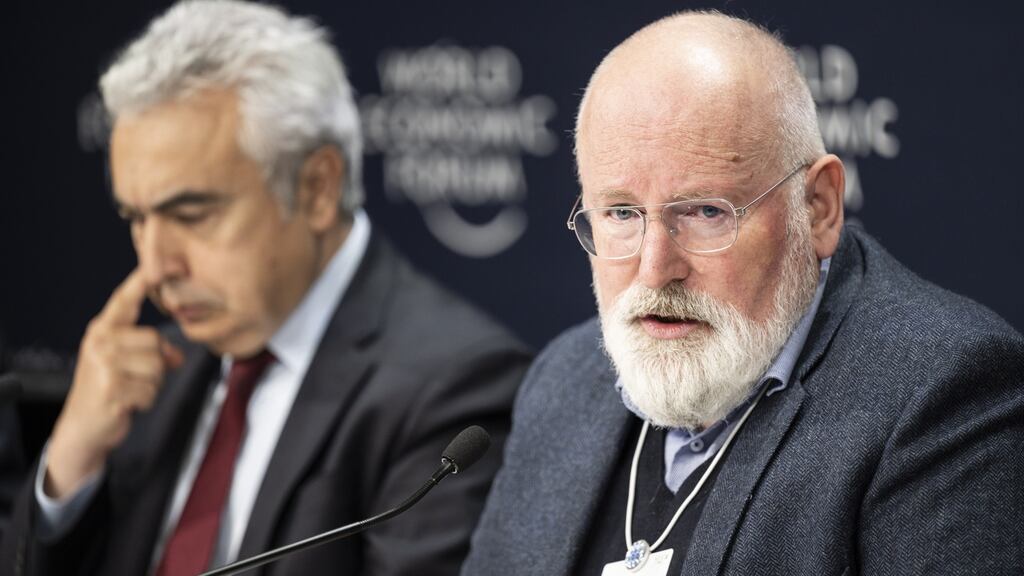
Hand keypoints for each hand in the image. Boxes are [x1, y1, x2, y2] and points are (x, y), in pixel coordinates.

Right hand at [45, 269, 183, 498]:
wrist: (82, 429)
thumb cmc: (108, 390)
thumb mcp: (123, 363)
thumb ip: (149, 350)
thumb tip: (178, 356)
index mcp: (102, 330)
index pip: (124, 299)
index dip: (144, 280)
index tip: (167, 263)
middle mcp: (100, 342)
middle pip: (155, 342)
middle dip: (157, 365)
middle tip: (136, 379)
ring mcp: (103, 365)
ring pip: (157, 368)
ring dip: (151, 386)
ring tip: (129, 391)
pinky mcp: (111, 388)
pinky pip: (151, 390)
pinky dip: (146, 401)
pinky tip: (127, 404)